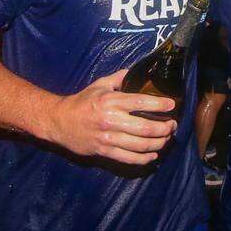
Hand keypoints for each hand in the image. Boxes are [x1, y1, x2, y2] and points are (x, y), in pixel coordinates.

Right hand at [43, 69, 176, 164]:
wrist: (58, 121)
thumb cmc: (81, 102)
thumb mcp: (99, 85)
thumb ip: (118, 78)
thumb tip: (135, 71)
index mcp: (111, 101)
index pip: (141, 102)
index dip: (160, 105)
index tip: (172, 105)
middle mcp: (111, 120)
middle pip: (145, 128)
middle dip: (164, 128)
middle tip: (172, 125)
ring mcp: (107, 138)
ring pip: (140, 145)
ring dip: (158, 144)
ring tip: (166, 139)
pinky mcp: (104, 151)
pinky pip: (128, 158)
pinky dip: (144, 158)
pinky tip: (153, 155)